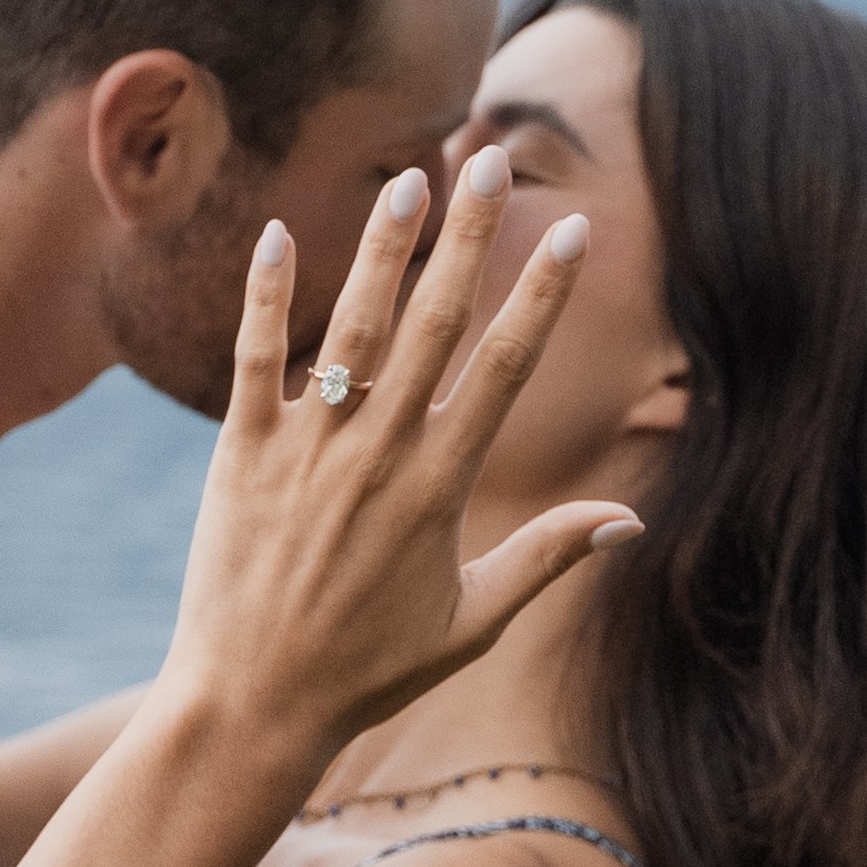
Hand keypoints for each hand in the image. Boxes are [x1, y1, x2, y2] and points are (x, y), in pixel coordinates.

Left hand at [160, 152, 637, 778]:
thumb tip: (628, 522)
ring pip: (352, 326)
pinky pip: (252, 359)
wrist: (252, 704)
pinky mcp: (238, 454)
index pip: (507, 367)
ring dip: (384, 248)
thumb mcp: (471, 624)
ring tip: (411, 179)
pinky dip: (263, 296)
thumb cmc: (367, 672)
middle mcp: (379, 454)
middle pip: (437, 323)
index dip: (543, 294)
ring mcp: (306, 449)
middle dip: (471, 238)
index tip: (575, 231)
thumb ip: (545, 559)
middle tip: (493, 162)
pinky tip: (276, 233)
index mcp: (441, 486)